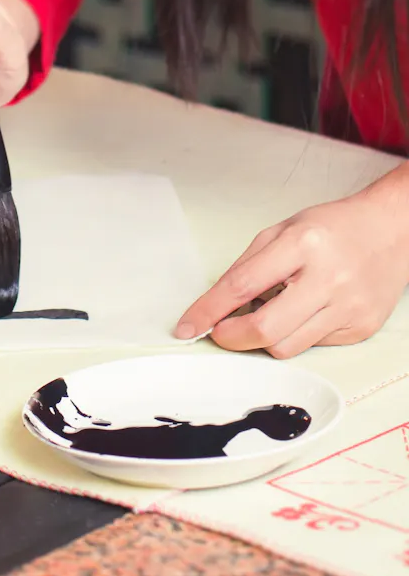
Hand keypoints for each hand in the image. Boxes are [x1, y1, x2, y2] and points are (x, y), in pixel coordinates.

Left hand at [176, 175, 408, 357]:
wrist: (391, 230)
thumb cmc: (332, 228)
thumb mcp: (280, 231)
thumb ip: (246, 266)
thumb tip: (215, 304)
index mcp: (302, 245)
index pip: (242, 286)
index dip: (209, 310)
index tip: (187, 326)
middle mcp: (328, 279)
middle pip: (266, 329)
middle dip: (233, 337)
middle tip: (221, 331)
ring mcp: (349, 307)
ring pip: (287, 347)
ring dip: (263, 338)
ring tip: (267, 313)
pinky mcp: (362, 327)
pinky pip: (313, 345)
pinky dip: (295, 334)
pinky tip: (300, 313)